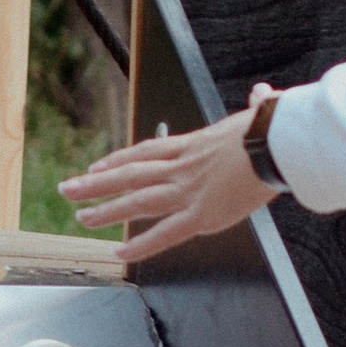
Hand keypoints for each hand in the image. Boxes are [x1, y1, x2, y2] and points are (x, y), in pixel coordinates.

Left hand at [62, 83, 280, 263]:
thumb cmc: (275, 128)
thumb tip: (263, 94)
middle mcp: (183, 167)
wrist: (278, 142)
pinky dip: (141, 244)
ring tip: (81, 219)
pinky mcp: (202, 214)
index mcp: (194, 145)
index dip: (118, 160)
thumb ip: (257, 105)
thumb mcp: (259, 114)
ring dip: (107, 211)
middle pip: (130, 175)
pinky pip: (165, 234)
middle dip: (95, 183)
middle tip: (67, 189)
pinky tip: (120, 252)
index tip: (96, 166)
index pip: (146, 151)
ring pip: (137, 202)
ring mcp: (189, 191)